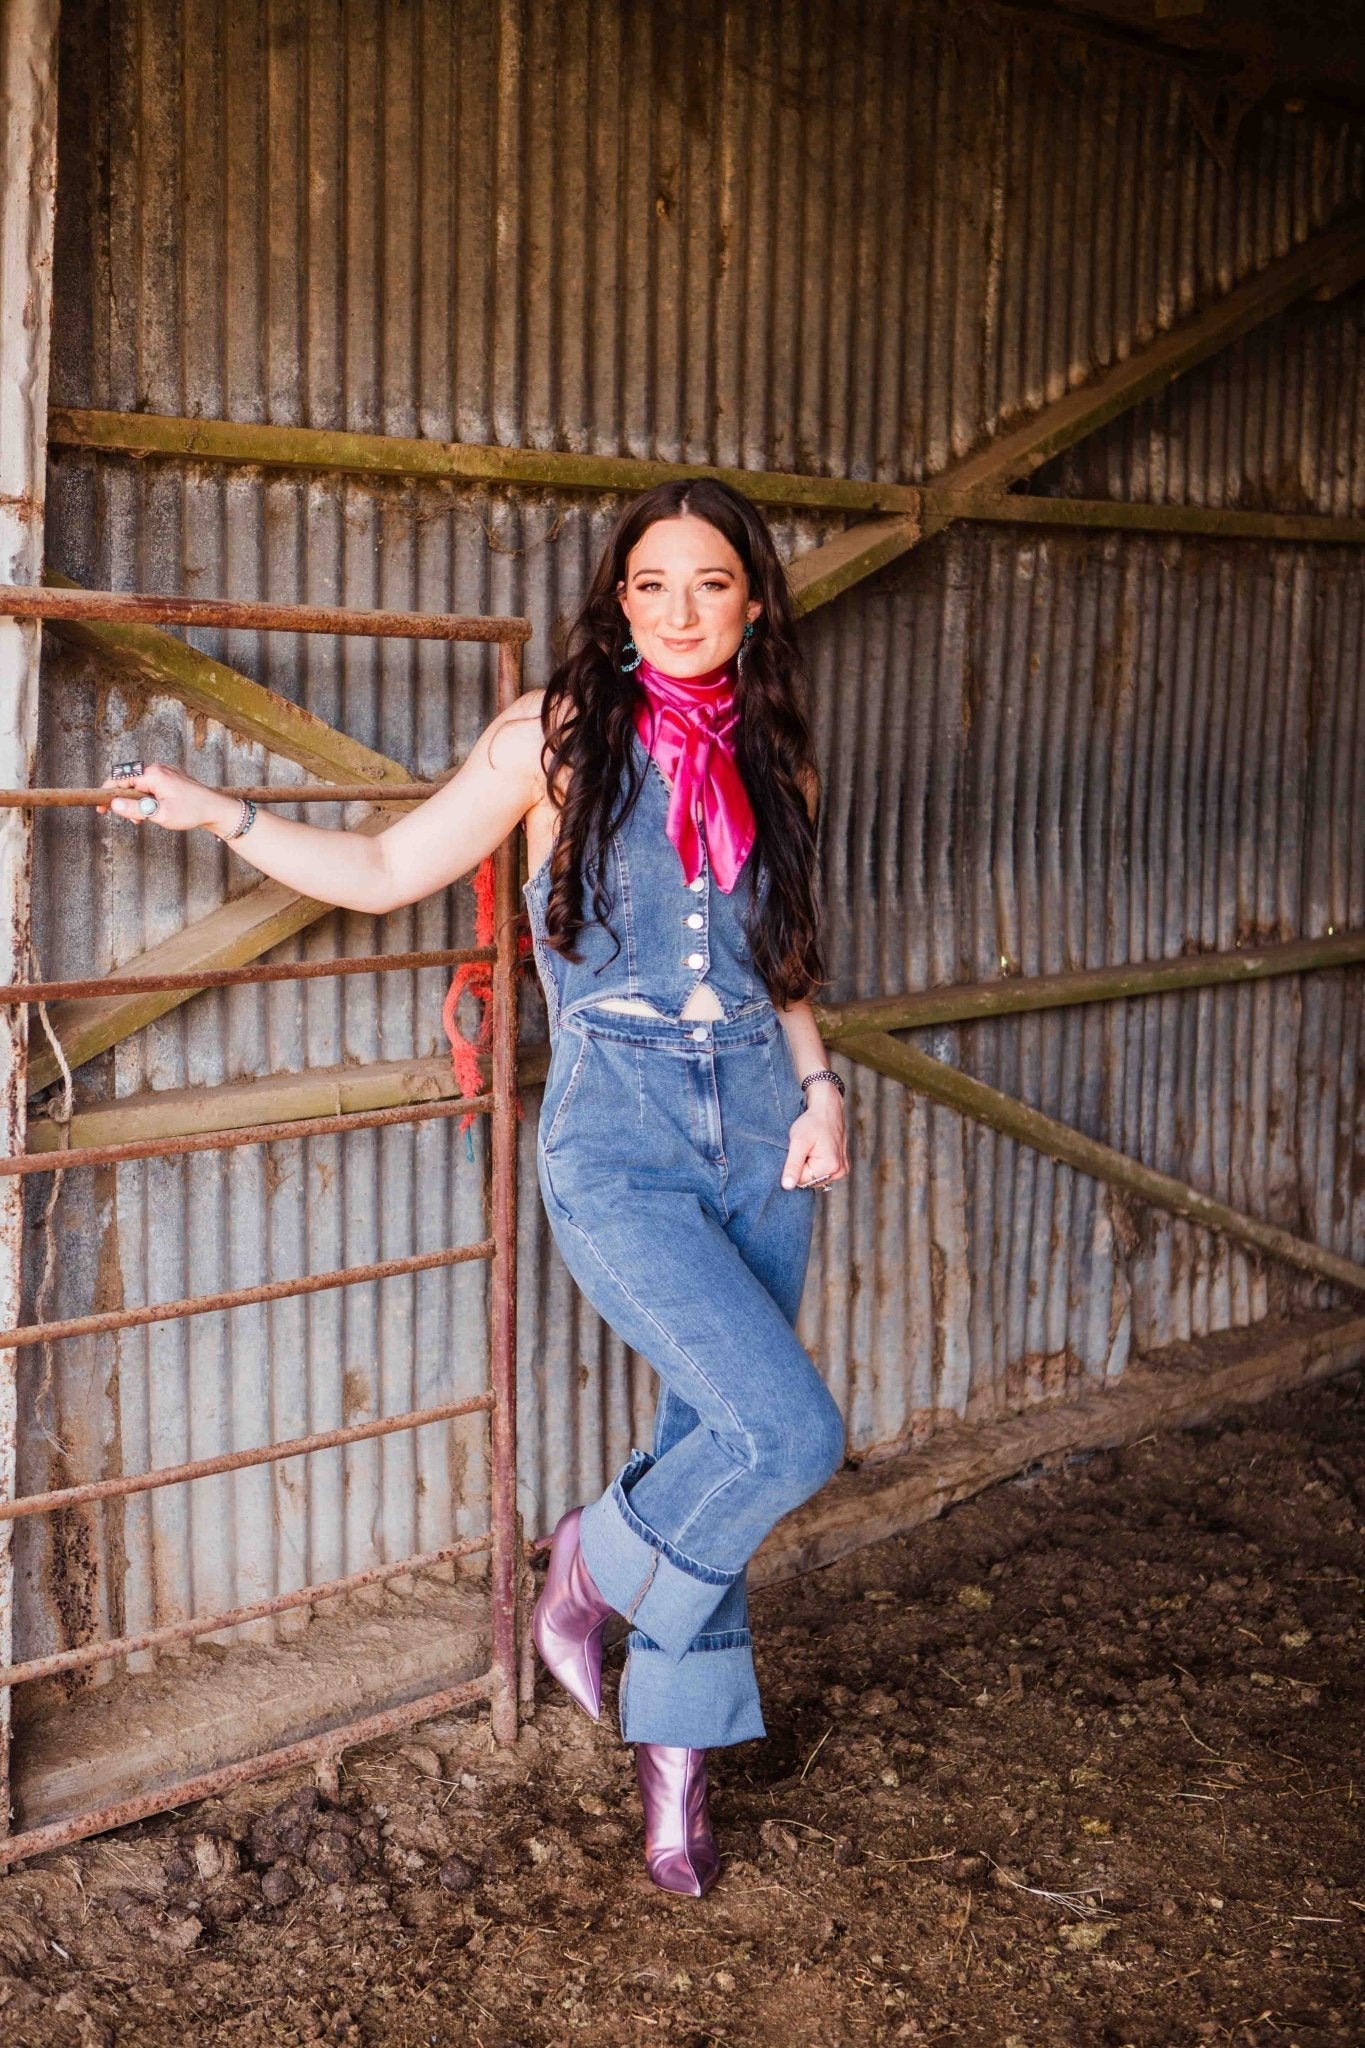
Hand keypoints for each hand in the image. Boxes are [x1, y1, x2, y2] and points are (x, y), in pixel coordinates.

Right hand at [97, 763, 237, 835]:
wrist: (217, 810)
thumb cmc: (191, 812)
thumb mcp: (159, 814)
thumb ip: (134, 809)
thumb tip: (114, 804)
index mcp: (153, 774)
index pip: (121, 780)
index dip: (108, 795)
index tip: (102, 808)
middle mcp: (159, 769)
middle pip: (130, 782)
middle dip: (126, 801)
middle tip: (131, 820)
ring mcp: (167, 773)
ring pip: (142, 786)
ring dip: (138, 803)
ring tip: (143, 820)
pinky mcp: (173, 779)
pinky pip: (153, 786)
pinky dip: (148, 799)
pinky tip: (153, 812)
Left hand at [782, 1082, 847, 1191]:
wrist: (827, 1109)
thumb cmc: (812, 1122)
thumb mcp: (798, 1142)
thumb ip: (793, 1166)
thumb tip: (787, 1187)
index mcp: (830, 1166)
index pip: (801, 1181)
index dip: (794, 1166)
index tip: (799, 1151)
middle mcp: (840, 1172)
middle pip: (810, 1181)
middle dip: (802, 1167)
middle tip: (805, 1148)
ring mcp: (842, 1170)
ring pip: (815, 1178)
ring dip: (808, 1165)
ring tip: (812, 1148)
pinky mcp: (841, 1167)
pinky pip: (822, 1173)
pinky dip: (816, 1164)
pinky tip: (817, 1150)